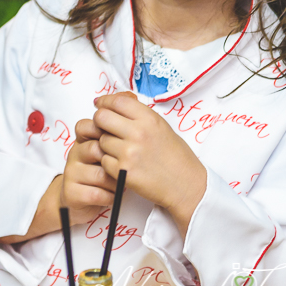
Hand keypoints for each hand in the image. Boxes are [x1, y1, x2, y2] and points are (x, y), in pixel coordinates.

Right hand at [0, 129, 115, 244]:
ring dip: (115, 183)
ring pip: (100, 175)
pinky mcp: (70, 193)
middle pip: (96, 149)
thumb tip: (130, 132)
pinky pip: (96, 194)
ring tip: (119, 186)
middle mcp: (74, 154)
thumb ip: (113, 141)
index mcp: (83, 141)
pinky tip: (112, 196)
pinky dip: (109, 197)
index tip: (118, 143)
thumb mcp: (105, 154)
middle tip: (124, 170)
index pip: (85, 126)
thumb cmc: (100, 173)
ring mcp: (70, 173)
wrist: (78, 200)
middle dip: (116, 162)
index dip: (102, 132)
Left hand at [93, 92, 206, 235]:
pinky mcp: (122, 171)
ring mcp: (129, 153)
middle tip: (104, 127)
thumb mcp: (162, 128)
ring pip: (101, 141)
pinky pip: (104, 161)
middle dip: (100, 121)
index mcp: (150, 119)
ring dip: (106, 145)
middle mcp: (138, 133)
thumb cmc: (176, 157)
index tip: (100, 103)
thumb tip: (115, 106)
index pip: (117, 101)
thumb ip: (139, 116)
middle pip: (101, 118)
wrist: (185, 184)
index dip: (105, 101)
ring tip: (122, 151)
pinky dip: (110, 163)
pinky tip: (124, 165)